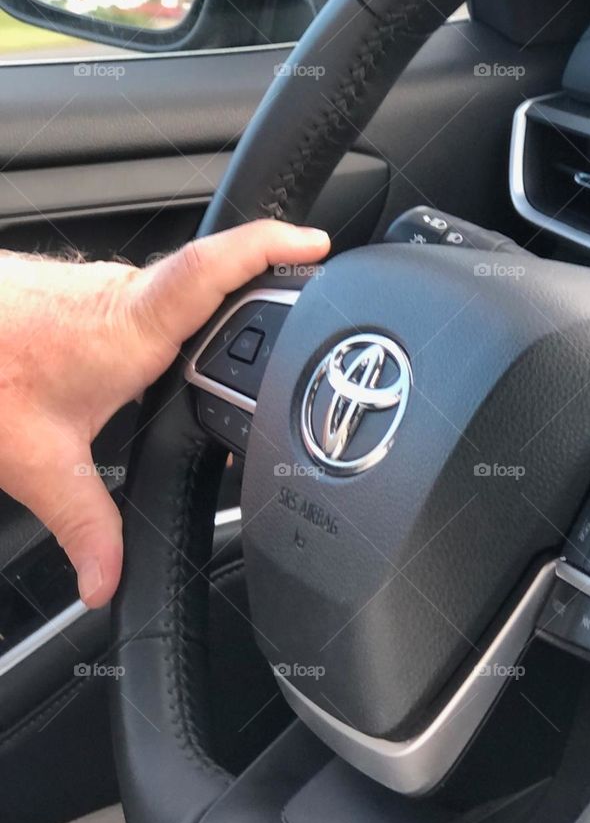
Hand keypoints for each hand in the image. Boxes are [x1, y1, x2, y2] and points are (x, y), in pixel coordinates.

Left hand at [0, 220, 329, 608]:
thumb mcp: (38, 462)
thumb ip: (86, 526)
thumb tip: (108, 580)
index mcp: (129, 328)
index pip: (214, 268)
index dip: (270, 246)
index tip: (317, 242)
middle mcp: (124, 297)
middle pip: (219, 283)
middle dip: (265, 301)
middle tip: (306, 319)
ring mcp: (106, 288)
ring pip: (181, 296)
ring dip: (213, 320)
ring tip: (240, 356)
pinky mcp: (89, 292)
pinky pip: (152, 301)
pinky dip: (174, 326)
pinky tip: (163, 364)